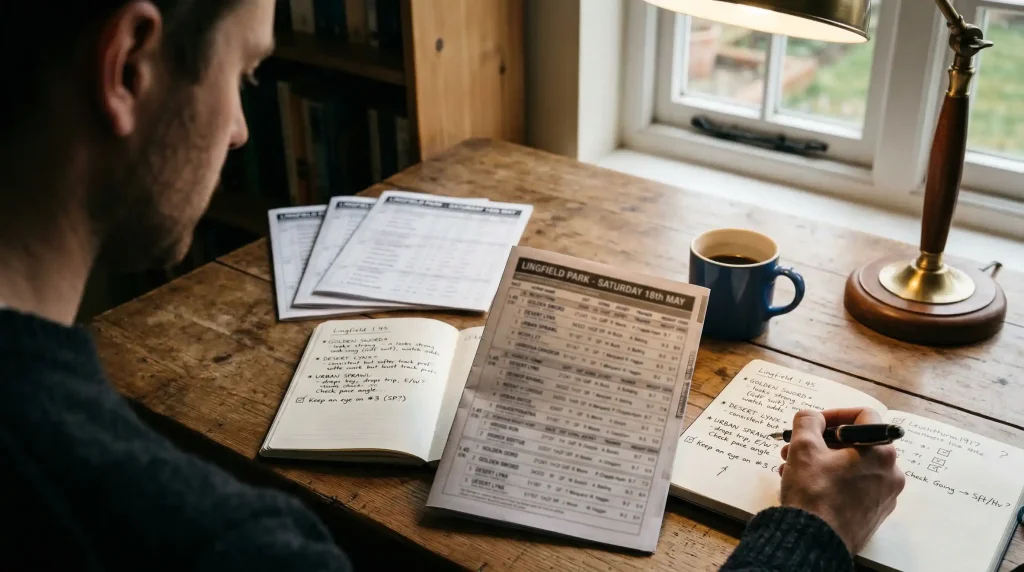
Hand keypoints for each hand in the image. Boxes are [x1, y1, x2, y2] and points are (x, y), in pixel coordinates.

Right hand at [778, 408, 905, 553]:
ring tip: (792, 467)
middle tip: (796, 446)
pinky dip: (832, 480)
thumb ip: (808, 421)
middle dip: (821, 442)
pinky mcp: (874, 513)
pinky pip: (854, 487)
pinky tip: (805, 485)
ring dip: (822, 461)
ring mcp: (884, 496)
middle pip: (856, 443)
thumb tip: (813, 417)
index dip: (835, 414)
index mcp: (881, 451)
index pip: (864, 416)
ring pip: (852, 466)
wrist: (816, 541)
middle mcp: (891, 473)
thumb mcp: (804, 447)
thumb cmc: (813, 492)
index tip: (814, 423)